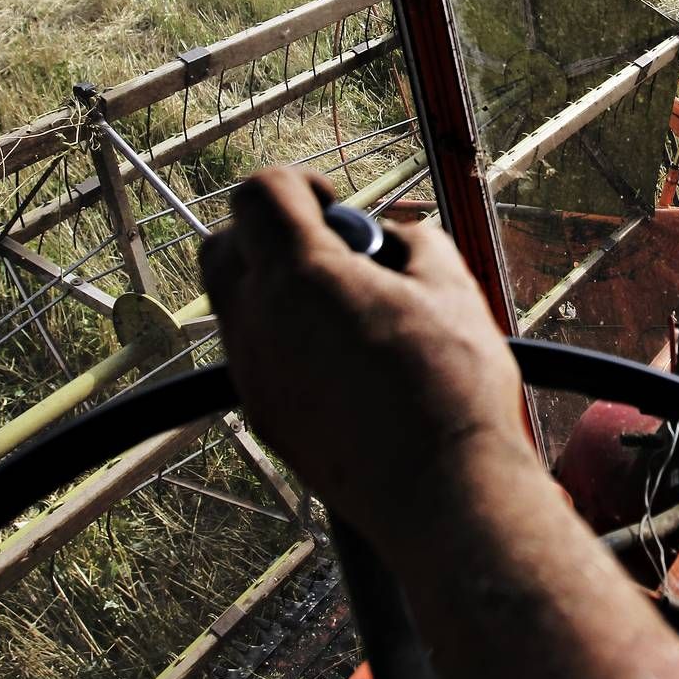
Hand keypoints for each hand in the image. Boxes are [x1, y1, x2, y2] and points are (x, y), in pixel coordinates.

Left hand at [199, 167, 526, 552]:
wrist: (446, 494)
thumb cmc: (455, 388)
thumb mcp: (453, 288)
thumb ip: (415, 242)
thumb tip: (394, 238)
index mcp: (303, 275)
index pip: (259, 193)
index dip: (299, 184)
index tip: (336, 206)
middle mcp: (259, 323)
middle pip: (223, 246)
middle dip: (270, 234)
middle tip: (336, 254)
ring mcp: (254, 376)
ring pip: (235, 305)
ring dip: (278, 288)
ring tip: (351, 312)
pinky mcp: (265, 419)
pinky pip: (256, 356)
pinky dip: (286, 337)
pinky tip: (348, 360)